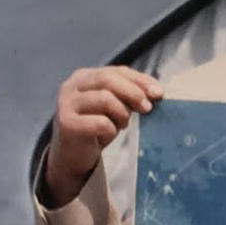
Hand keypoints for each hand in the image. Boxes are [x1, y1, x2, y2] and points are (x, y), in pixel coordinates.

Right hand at [44, 65, 162, 205]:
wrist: (73, 154)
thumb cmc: (97, 126)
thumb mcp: (115, 106)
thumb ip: (130, 94)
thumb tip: (157, 92)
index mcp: (85, 77)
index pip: (117, 71)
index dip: (140, 80)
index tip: (159, 93)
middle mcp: (71, 86)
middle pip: (108, 79)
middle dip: (133, 93)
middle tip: (147, 108)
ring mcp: (66, 104)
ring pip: (105, 98)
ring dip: (121, 113)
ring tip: (122, 124)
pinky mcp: (67, 123)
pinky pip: (100, 122)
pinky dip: (111, 130)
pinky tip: (108, 135)